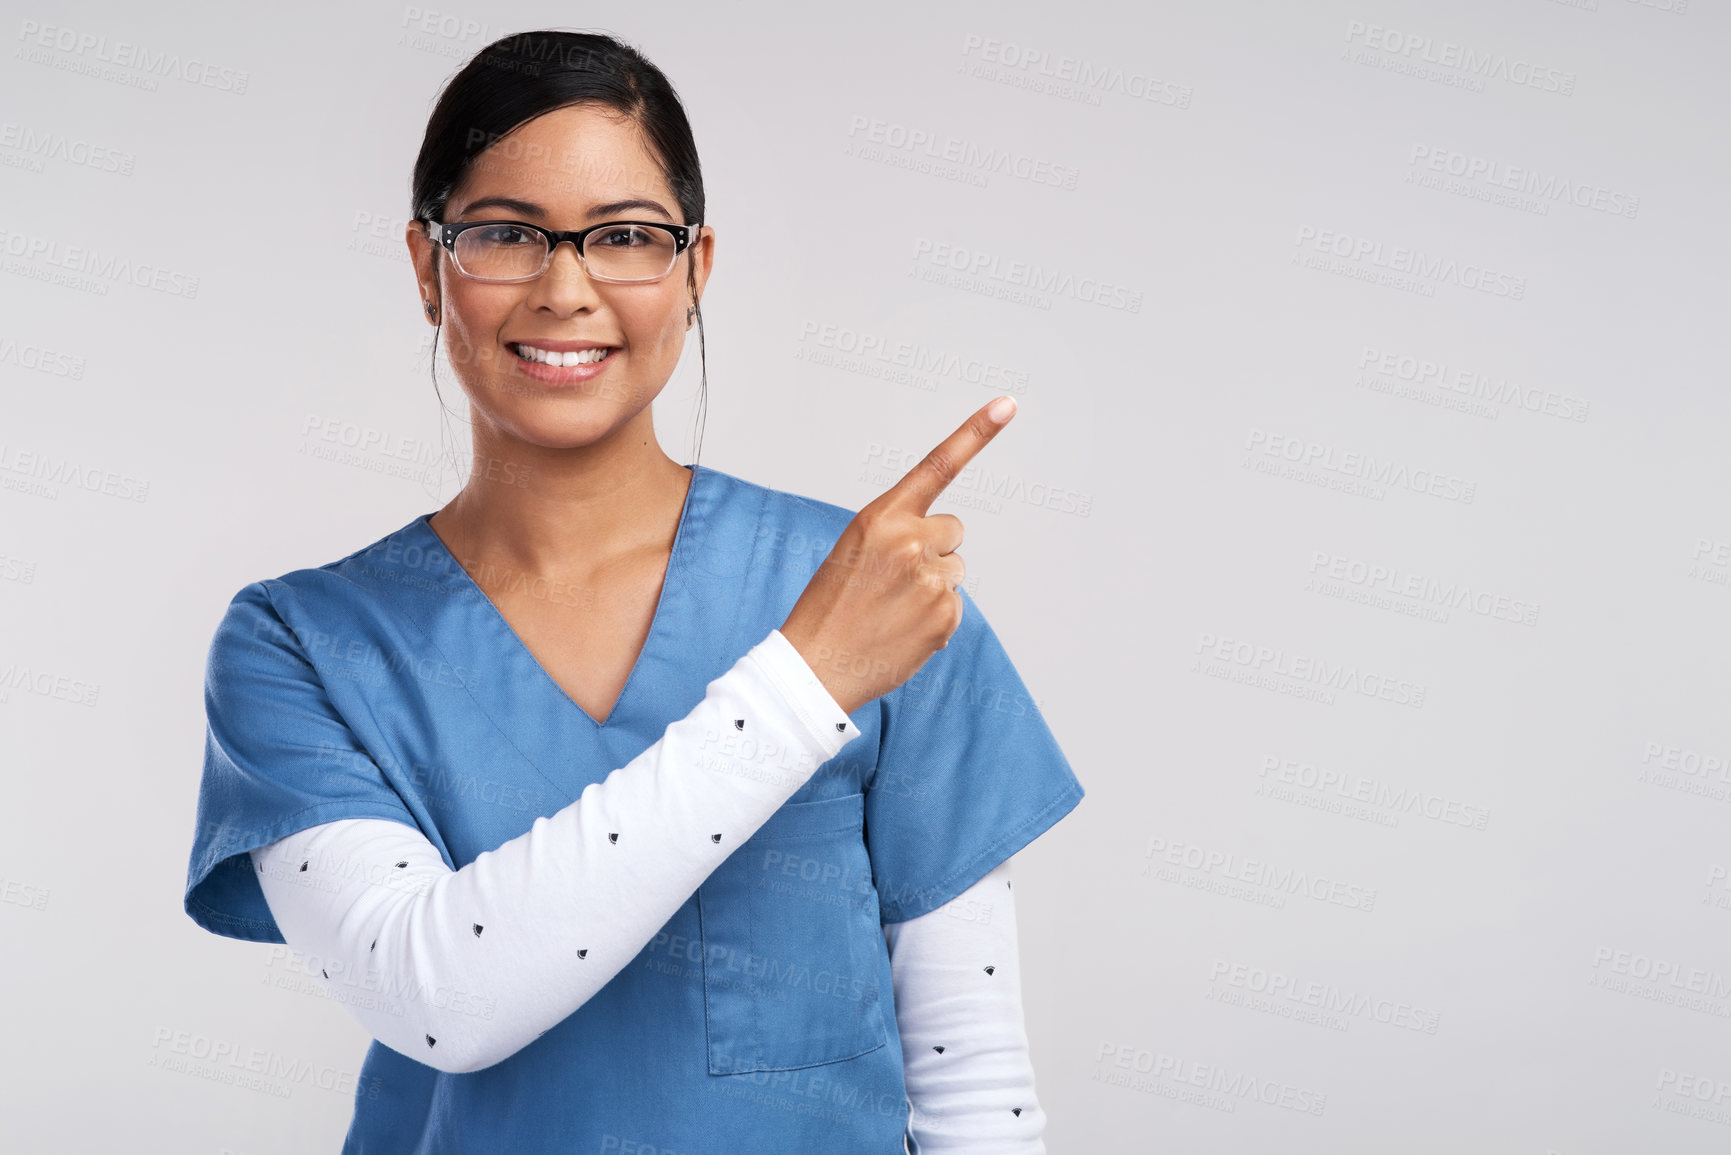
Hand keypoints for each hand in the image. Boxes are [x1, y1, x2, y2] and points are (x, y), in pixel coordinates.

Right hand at [780, 395, 1017, 714]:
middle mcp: (910, 540)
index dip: (976, 433)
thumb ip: (899, 534)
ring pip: (955, 570)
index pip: (937, 466)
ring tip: (893, 609)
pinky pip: (955, 605)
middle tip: (893, 580)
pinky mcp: (945, 615)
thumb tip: (945, 550)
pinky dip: (935, 618)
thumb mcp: (854, 551)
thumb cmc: (830, 606)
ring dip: (933, 586)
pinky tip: (902, 631)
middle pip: (953, 531)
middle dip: (934, 550)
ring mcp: (931, 579)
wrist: (815, 667)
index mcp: (881, 516)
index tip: (1007, 405)